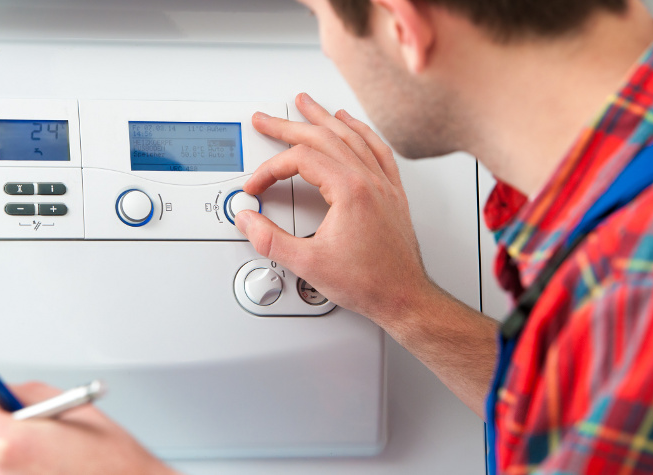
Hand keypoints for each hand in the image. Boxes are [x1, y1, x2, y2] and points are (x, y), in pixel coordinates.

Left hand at [0, 371, 179, 474]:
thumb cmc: (112, 460)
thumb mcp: (69, 407)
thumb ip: (24, 395)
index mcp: (10, 442)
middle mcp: (0, 471)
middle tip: (24, 407)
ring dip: (14, 441)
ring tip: (53, 441)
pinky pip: (9, 471)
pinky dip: (23, 460)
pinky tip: (53, 459)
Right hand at [237, 93, 431, 326]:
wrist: (404, 297)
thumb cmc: (369, 282)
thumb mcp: (308, 264)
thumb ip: (270, 240)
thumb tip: (248, 221)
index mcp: (350, 190)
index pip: (300, 160)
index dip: (270, 170)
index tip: (256, 187)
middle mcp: (369, 180)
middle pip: (323, 137)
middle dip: (288, 125)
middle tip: (266, 119)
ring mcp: (383, 184)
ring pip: (351, 136)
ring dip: (324, 118)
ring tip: (306, 105)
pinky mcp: (392, 193)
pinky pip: (377, 149)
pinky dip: (360, 131)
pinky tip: (351, 124)